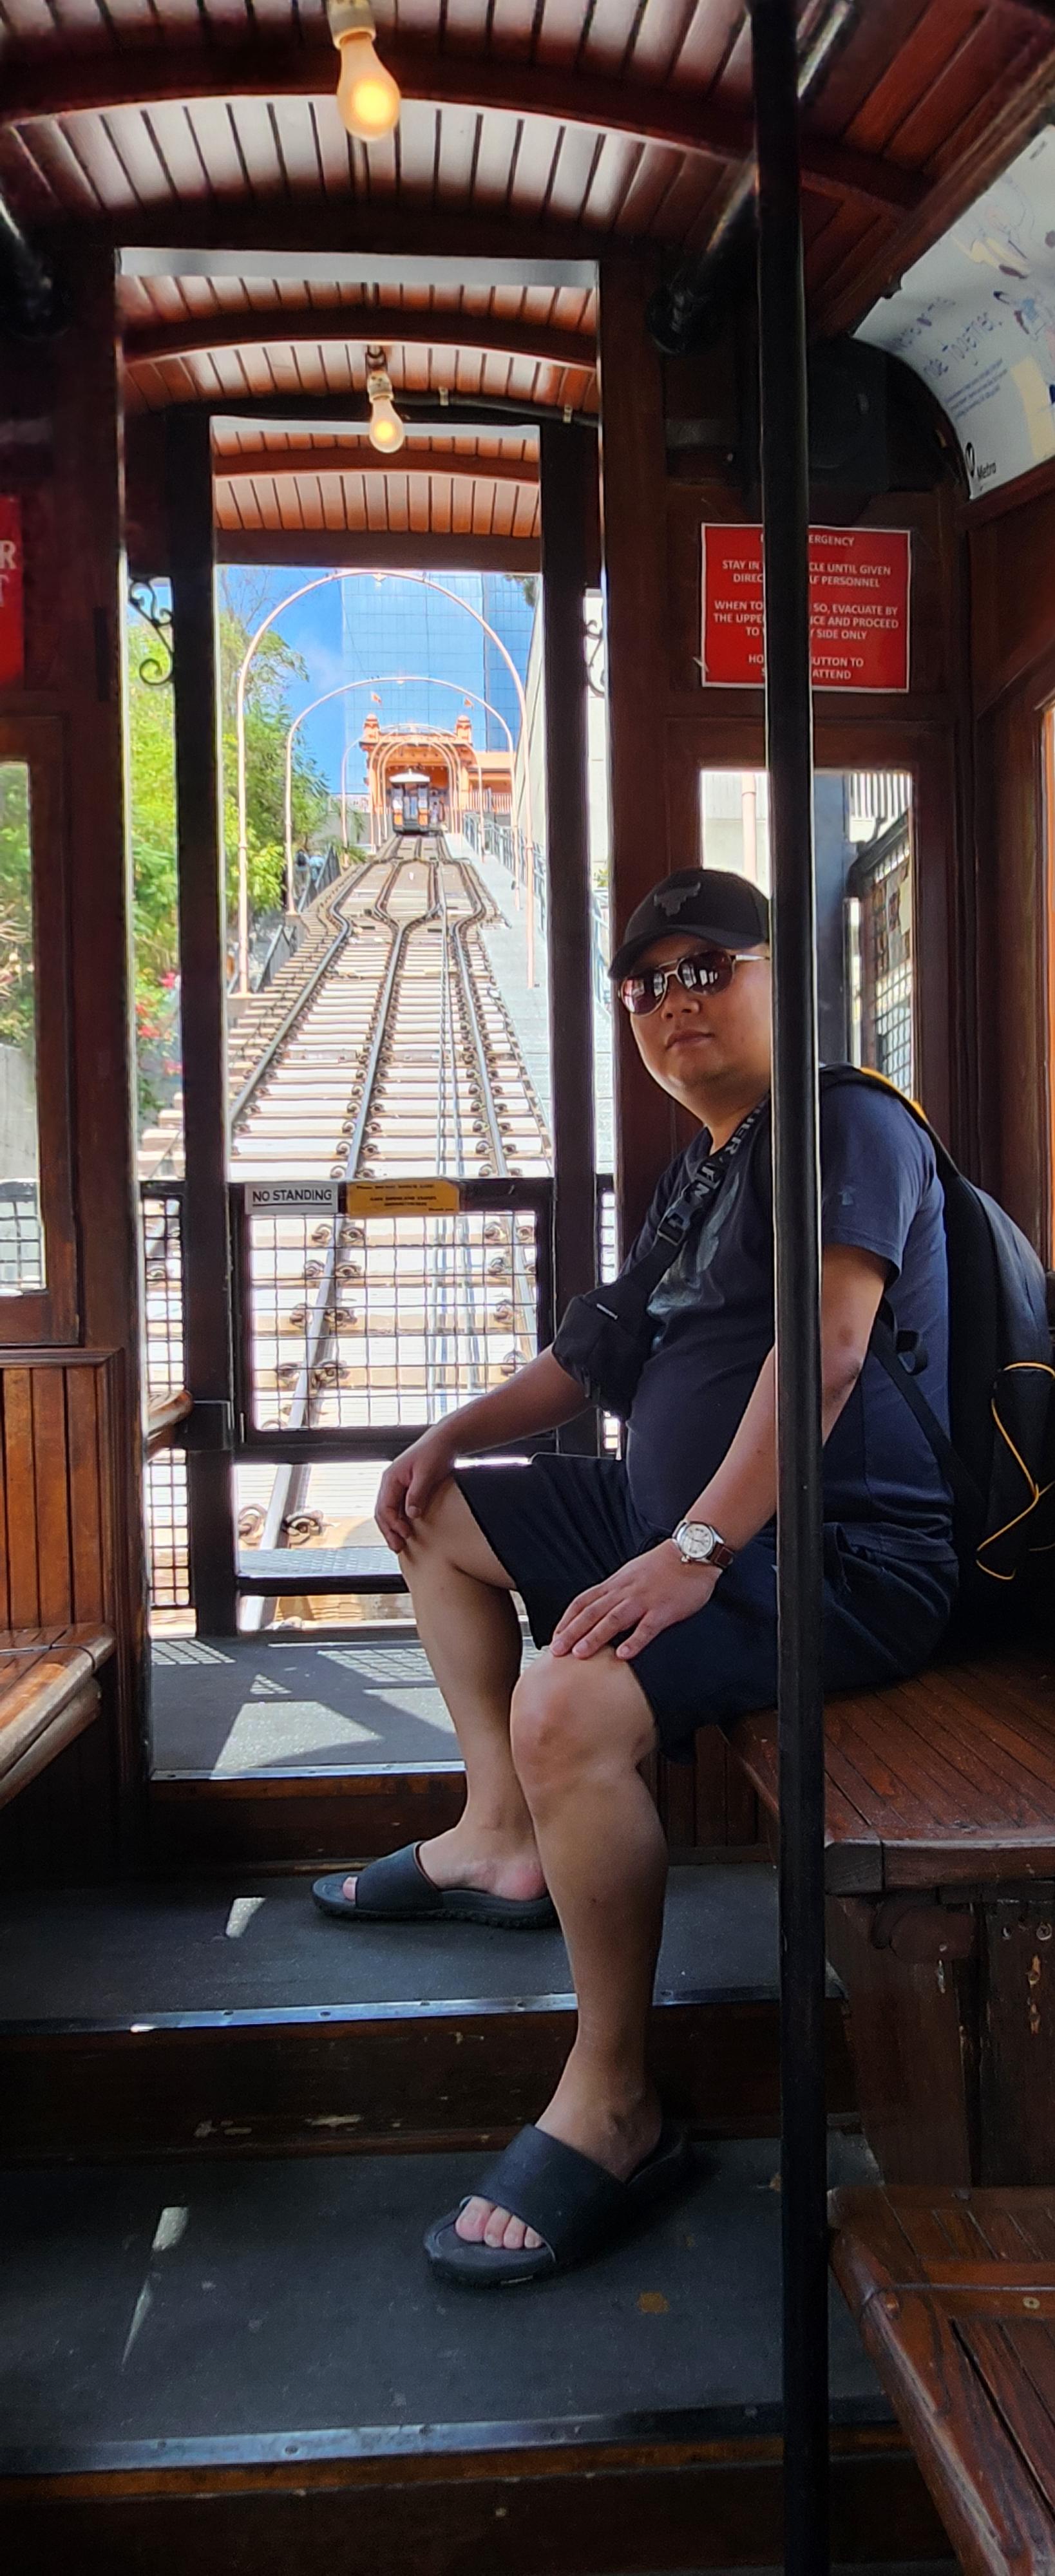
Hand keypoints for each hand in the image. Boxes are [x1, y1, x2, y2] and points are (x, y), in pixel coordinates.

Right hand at [375, 1433, 453, 1550]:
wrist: (445, 1440)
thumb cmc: (435, 1452)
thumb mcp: (426, 1473)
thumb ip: (417, 1494)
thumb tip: (411, 1514)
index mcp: (390, 1478)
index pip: (384, 1507)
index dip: (393, 1524)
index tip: (405, 1535)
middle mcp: (390, 1483)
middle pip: (382, 1512)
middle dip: (388, 1531)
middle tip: (397, 1547)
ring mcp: (398, 1485)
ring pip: (389, 1511)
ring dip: (393, 1527)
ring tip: (399, 1543)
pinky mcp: (407, 1488)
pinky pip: (398, 1507)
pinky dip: (400, 1520)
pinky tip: (407, 1529)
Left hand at [550, 1541, 720, 1662]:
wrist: (692, 1552)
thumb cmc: (664, 1565)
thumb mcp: (631, 1574)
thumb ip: (616, 1591)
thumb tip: (599, 1609)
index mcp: (616, 1584)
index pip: (583, 1602)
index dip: (567, 1620)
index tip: (554, 1637)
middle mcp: (624, 1591)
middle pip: (592, 1612)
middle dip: (571, 1632)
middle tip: (556, 1651)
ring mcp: (644, 1600)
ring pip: (613, 1619)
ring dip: (595, 1637)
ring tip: (579, 1654)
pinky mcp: (664, 1609)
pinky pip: (647, 1627)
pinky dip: (634, 1641)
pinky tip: (623, 1656)